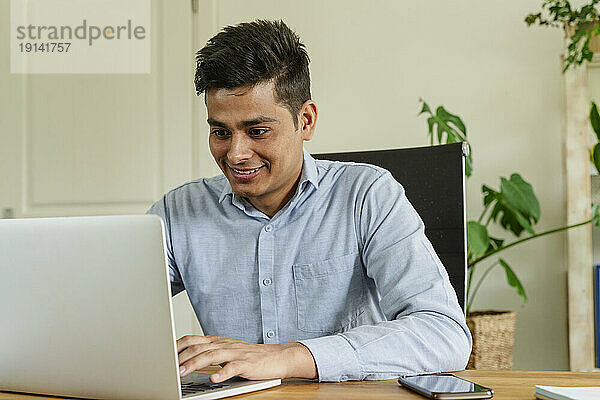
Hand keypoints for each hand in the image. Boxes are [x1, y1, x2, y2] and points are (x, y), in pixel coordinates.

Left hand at [176, 335, 317, 382]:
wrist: (278, 357)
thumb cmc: (251, 357)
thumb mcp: (227, 352)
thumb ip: (209, 353)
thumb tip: (187, 360)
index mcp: (218, 341)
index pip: (193, 340)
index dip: (177, 346)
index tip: (163, 355)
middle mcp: (225, 344)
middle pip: (198, 347)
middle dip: (181, 357)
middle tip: (168, 367)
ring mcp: (236, 353)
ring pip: (212, 355)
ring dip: (195, 364)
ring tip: (182, 373)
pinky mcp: (247, 363)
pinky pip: (233, 367)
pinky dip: (222, 372)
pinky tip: (214, 379)